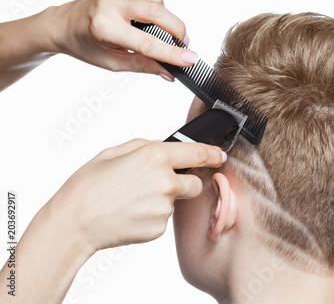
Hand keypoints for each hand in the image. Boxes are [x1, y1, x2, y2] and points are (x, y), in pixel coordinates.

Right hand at [48, 139, 224, 252]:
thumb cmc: (88, 186)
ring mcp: (164, 207)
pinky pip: (163, 219)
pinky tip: (131, 213)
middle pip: (195, 183)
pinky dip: (152, 216)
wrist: (74, 222)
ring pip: (176, 202)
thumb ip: (145, 145)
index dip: (213, 154)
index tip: (220, 155)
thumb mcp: (114, 152)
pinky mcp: (159, 228)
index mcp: (155, 157)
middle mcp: (166, 182)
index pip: (198, 152)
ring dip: (163, 200)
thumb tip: (163, 146)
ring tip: (133, 200)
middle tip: (159, 184)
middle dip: (185, 183)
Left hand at [49, 0, 197, 78]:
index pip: (147, 42)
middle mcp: (109, 4)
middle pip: (157, 12)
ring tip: (155, 30)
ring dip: (165, 17)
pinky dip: (155, 5)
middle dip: (177, 30)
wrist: (64, 24)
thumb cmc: (86, 45)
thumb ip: (145, 66)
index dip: (172, 53)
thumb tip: (170, 72)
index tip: (190, 59)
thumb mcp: (113, 63)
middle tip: (182, 44)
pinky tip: (145, 16)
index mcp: (104, 27)